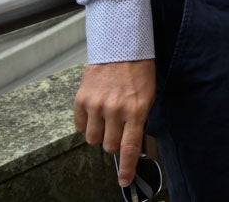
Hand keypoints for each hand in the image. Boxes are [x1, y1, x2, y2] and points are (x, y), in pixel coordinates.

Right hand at [74, 59, 155, 186]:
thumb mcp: (148, 97)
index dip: (127, 168)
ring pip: (93, 139)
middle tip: (118, 128)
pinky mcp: (81, 100)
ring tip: (107, 118)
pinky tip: (95, 111)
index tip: (124, 181)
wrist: (121, 48)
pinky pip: (80, 126)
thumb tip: (130, 144)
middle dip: (114, 142)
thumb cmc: (139, 73)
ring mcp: (96, 105)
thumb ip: (139, 121)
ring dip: (100, 134)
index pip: (129, 147)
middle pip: (109, 146)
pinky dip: (87, 124)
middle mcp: (115, 110)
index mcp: (136, 110)